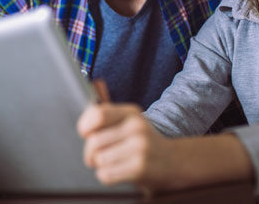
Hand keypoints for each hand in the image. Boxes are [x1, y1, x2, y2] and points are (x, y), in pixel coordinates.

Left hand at [77, 104, 255, 192]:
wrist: (173, 163)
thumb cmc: (143, 142)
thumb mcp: (129, 121)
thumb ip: (108, 108)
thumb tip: (95, 82)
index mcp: (132, 112)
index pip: (97, 113)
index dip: (84, 126)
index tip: (86, 133)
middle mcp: (137, 126)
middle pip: (93, 140)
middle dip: (90, 153)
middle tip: (97, 156)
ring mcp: (140, 147)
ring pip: (99, 159)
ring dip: (100, 166)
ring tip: (113, 163)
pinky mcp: (140, 167)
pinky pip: (106, 174)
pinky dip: (107, 176)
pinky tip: (119, 172)